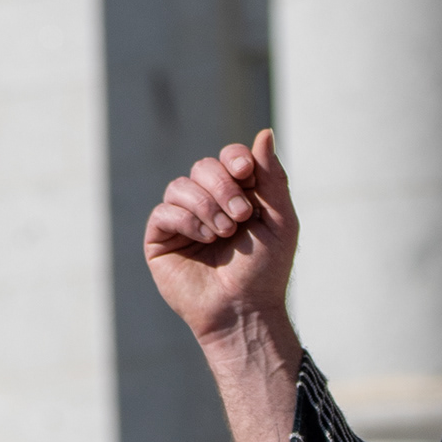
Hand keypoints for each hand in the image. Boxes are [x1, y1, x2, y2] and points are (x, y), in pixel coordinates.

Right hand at [144, 131, 298, 345]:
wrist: (245, 310)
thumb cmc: (265, 271)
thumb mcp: (280, 221)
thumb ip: (272, 177)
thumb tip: (264, 132)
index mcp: (237, 196)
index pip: (228, 158)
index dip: (235, 158)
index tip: (246, 173)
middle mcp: (208, 204)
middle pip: (204, 167)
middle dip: (223, 186)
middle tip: (242, 216)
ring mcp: (183, 220)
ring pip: (181, 186)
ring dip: (206, 205)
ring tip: (224, 233)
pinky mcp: (161, 238)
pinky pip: (164, 211)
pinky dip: (186, 220)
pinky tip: (205, 238)